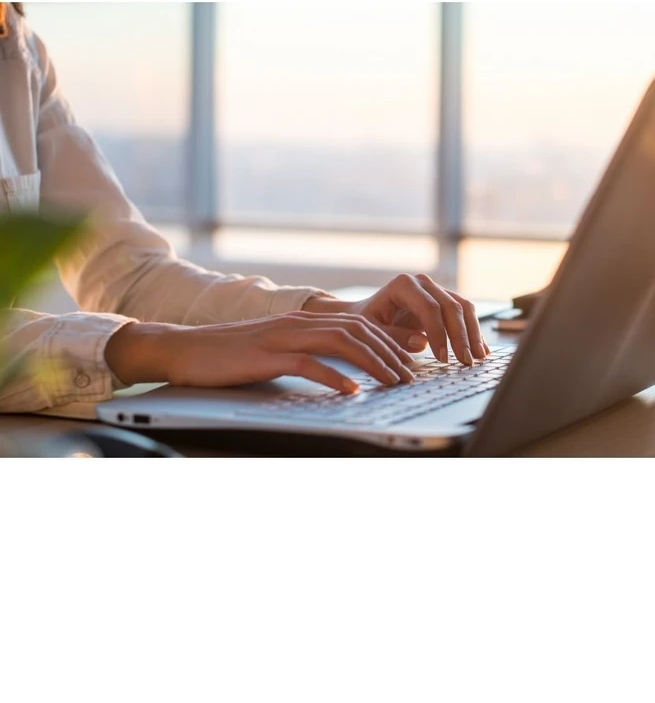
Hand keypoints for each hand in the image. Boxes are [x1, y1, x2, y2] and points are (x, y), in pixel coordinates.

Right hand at [104, 313, 415, 393]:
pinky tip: (352, 391)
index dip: (389, 341)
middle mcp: (299, 323)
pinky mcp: (266, 356)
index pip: (359, 324)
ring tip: (394, 381)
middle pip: (358, 331)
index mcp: (304, 321)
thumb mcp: (277, 351)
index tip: (412, 360)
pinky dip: (334, 378)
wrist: (185, 349)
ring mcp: (283, 337)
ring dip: (373, 363)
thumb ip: (309, 353)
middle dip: (390, 352)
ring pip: (341, 343)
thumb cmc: (232, 356)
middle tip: (411, 375)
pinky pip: (307, 364)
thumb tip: (343, 371)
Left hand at [305, 273, 487, 365]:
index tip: (442, 358)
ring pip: (463, 308)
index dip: (439, 333)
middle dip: (461, 336)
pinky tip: (482, 350)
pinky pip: (465, 313)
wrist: (366, 314)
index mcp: (404, 285)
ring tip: (478, 358)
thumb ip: (393, 337)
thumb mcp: (371, 332)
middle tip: (466, 362)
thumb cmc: (366, 323)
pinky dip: (474, 331)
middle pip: (451, 307)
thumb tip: (422, 342)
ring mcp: (436, 290)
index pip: (429, 308)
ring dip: (473, 333)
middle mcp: (423, 282)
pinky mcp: (445, 301)